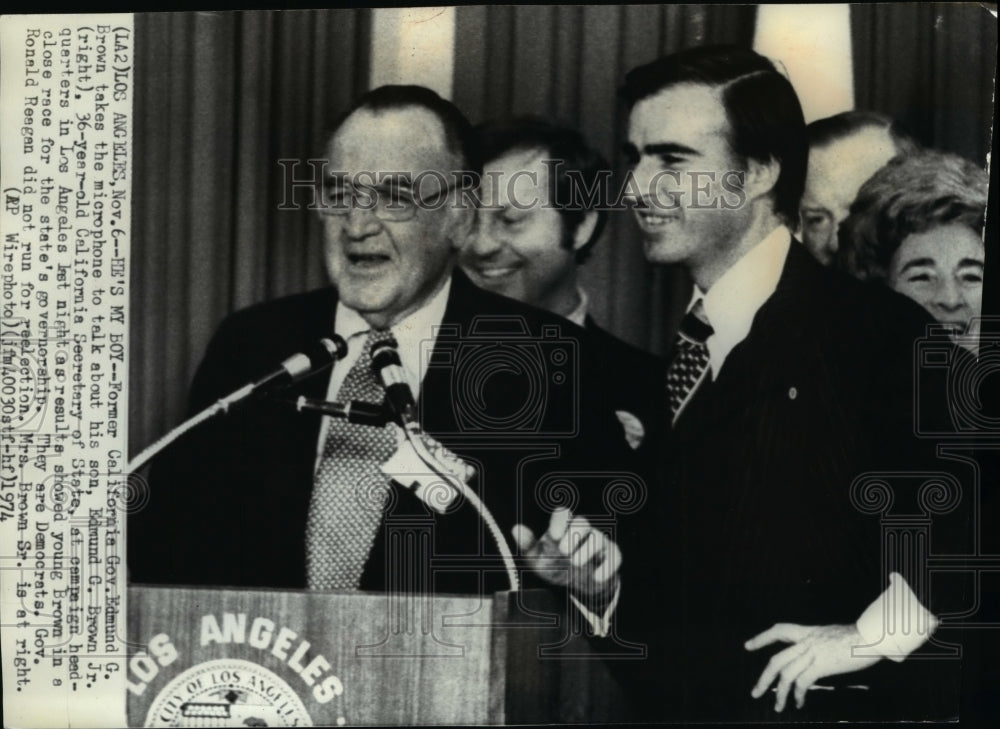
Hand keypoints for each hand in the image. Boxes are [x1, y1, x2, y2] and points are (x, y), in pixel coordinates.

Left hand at [511, 508, 620, 600]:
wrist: (578, 584)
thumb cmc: (555, 565)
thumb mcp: (537, 559)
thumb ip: (528, 544)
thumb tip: (515, 528)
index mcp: (563, 527)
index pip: (563, 514)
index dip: (559, 521)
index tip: (553, 536)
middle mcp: (582, 531)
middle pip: (583, 522)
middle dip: (574, 535)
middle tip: (563, 551)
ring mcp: (598, 542)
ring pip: (598, 538)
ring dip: (587, 550)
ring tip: (576, 563)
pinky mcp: (611, 556)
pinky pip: (614, 556)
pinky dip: (607, 567)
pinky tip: (596, 577)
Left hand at [745, 623, 881, 711]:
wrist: (871, 636)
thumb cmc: (859, 636)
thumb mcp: (832, 634)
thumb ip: (820, 642)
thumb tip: (819, 651)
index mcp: (808, 632)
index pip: (779, 630)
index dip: (762, 638)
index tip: (748, 646)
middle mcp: (806, 642)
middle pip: (776, 660)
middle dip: (764, 678)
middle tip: (755, 692)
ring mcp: (812, 653)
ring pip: (786, 674)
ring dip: (779, 693)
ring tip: (777, 706)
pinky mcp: (822, 665)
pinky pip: (803, 682)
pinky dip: (798, 695)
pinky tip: (799, 703)